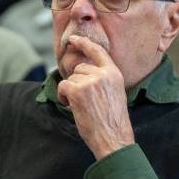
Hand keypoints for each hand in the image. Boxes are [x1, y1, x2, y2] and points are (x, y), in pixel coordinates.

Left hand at [57, 35, 134, 159]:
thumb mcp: (115, 93)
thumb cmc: (113, 122)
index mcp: (114, 74)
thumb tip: (84, 73)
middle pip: (80, 68)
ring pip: (71, 78)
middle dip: (77, 82)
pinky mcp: (78, 91)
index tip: (73, 39)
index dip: (83, 43)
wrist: (113, 138)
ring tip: (83, 107)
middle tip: (85, 100)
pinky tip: (72, 106)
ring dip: (71, 92)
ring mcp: (90, 81)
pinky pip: (63, 86)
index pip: (97, 51)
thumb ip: (103, 80)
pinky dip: (63, 96)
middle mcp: (103, 74)